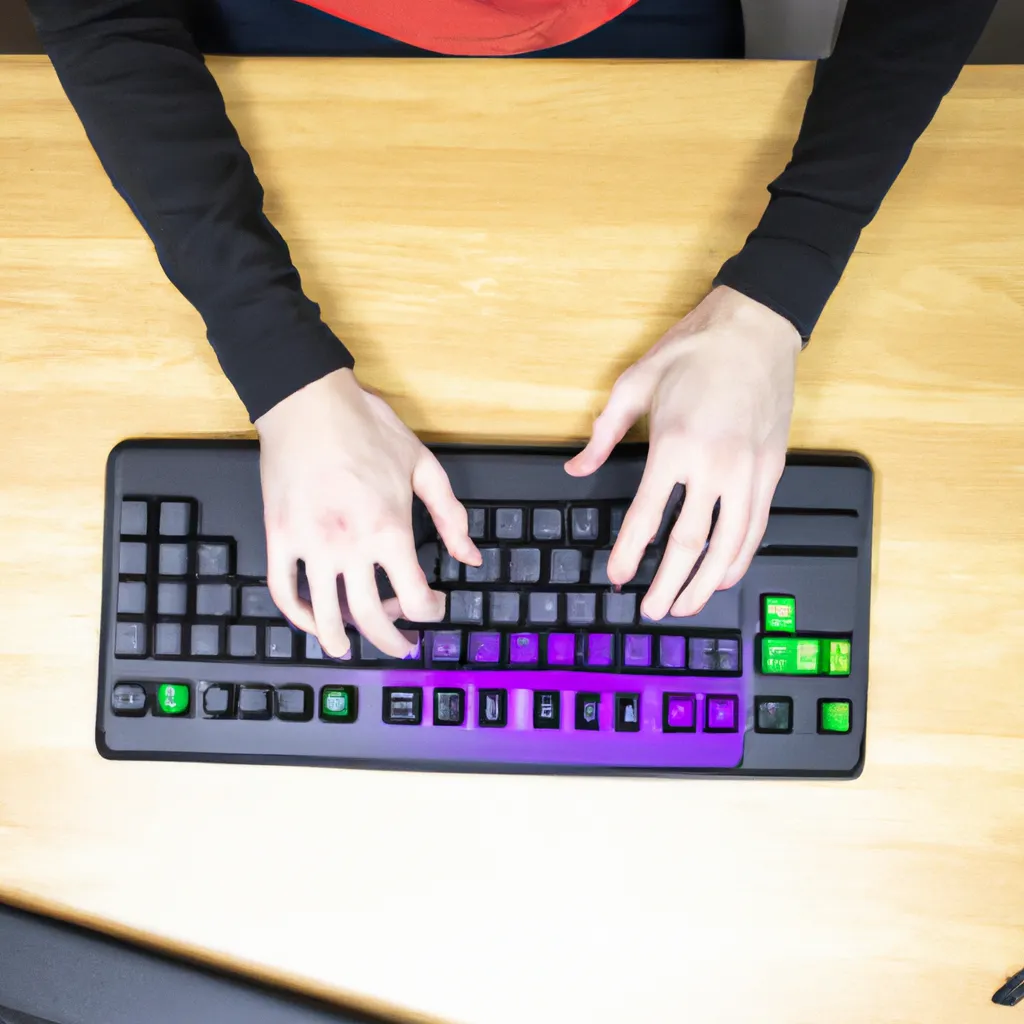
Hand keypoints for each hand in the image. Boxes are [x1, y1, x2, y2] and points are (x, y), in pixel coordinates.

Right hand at [255, 368, 480, 657]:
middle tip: (400, 645)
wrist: (308, 401)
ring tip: (349, 649)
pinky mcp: (279, 536)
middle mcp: (350, 545)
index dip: (431, 613)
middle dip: (391, 641)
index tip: (433, 609)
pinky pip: (283, 591)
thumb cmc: (365, 427)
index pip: (415, 599)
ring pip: (325, 615)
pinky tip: (312, 620)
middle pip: (372, 618)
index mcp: (389, 530)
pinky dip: (298, 615)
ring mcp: (310, 545)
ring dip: (341, 641)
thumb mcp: (423, 467)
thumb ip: (451, 516)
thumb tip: (470, 556)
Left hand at [565, 285, 800, 618]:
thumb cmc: (695, 351)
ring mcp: (748, 472)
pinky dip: (740, 557)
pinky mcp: (772, 471)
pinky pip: (757, 527)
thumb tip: (577, 470)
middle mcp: (715, 466)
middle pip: (690, 544)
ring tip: (686, 605)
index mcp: (675, 446)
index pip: (646, 517)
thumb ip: (602, 434)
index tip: (618, 575)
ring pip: (729, 546)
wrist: (756, 327)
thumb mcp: (633, 383)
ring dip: (706, 583)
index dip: (630, 553)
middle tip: (651, 610)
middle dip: (668, 584)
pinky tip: (724, 575)